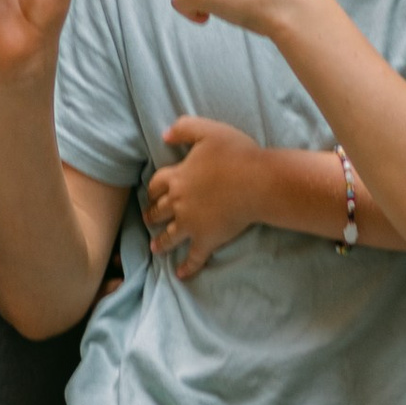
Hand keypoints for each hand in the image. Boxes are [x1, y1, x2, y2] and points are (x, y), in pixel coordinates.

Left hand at [143, 116, 265, 277]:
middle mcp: (179, 202)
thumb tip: (164, 134)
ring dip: (160, 242)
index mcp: (178, 177)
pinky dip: (187, 267)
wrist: (257, 182)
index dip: (153, 189)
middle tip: (148, 219)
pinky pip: (193, 257)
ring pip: (169, 236)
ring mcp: (191, 223)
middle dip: (152, 215)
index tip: (151, 194)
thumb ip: (184, 129)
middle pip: (158, 211)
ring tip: (155, 248)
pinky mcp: (206, 240)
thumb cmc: (236, 154)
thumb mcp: (207, 131)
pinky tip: (181, 275)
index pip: (157, 184)